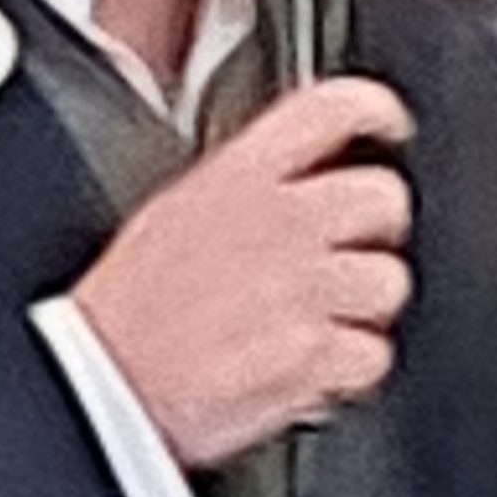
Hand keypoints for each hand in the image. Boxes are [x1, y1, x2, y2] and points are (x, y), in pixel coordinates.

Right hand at [72, 76, 412, 469]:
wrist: (106, 388)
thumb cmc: (128, 312)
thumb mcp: (172, 212)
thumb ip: (241, 184)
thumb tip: (292, 177)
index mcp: (239, 176)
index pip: (334, 108)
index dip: (377, 111)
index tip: (390, 129)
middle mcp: (282, 223)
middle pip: (384, 196)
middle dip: (377, 227)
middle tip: (351, 250)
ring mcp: (306, 289)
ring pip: (389, 280)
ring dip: (364, 306)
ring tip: (319, 320)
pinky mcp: (317, 355)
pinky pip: (374, 353)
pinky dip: (350, 368)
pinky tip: (310, 365)